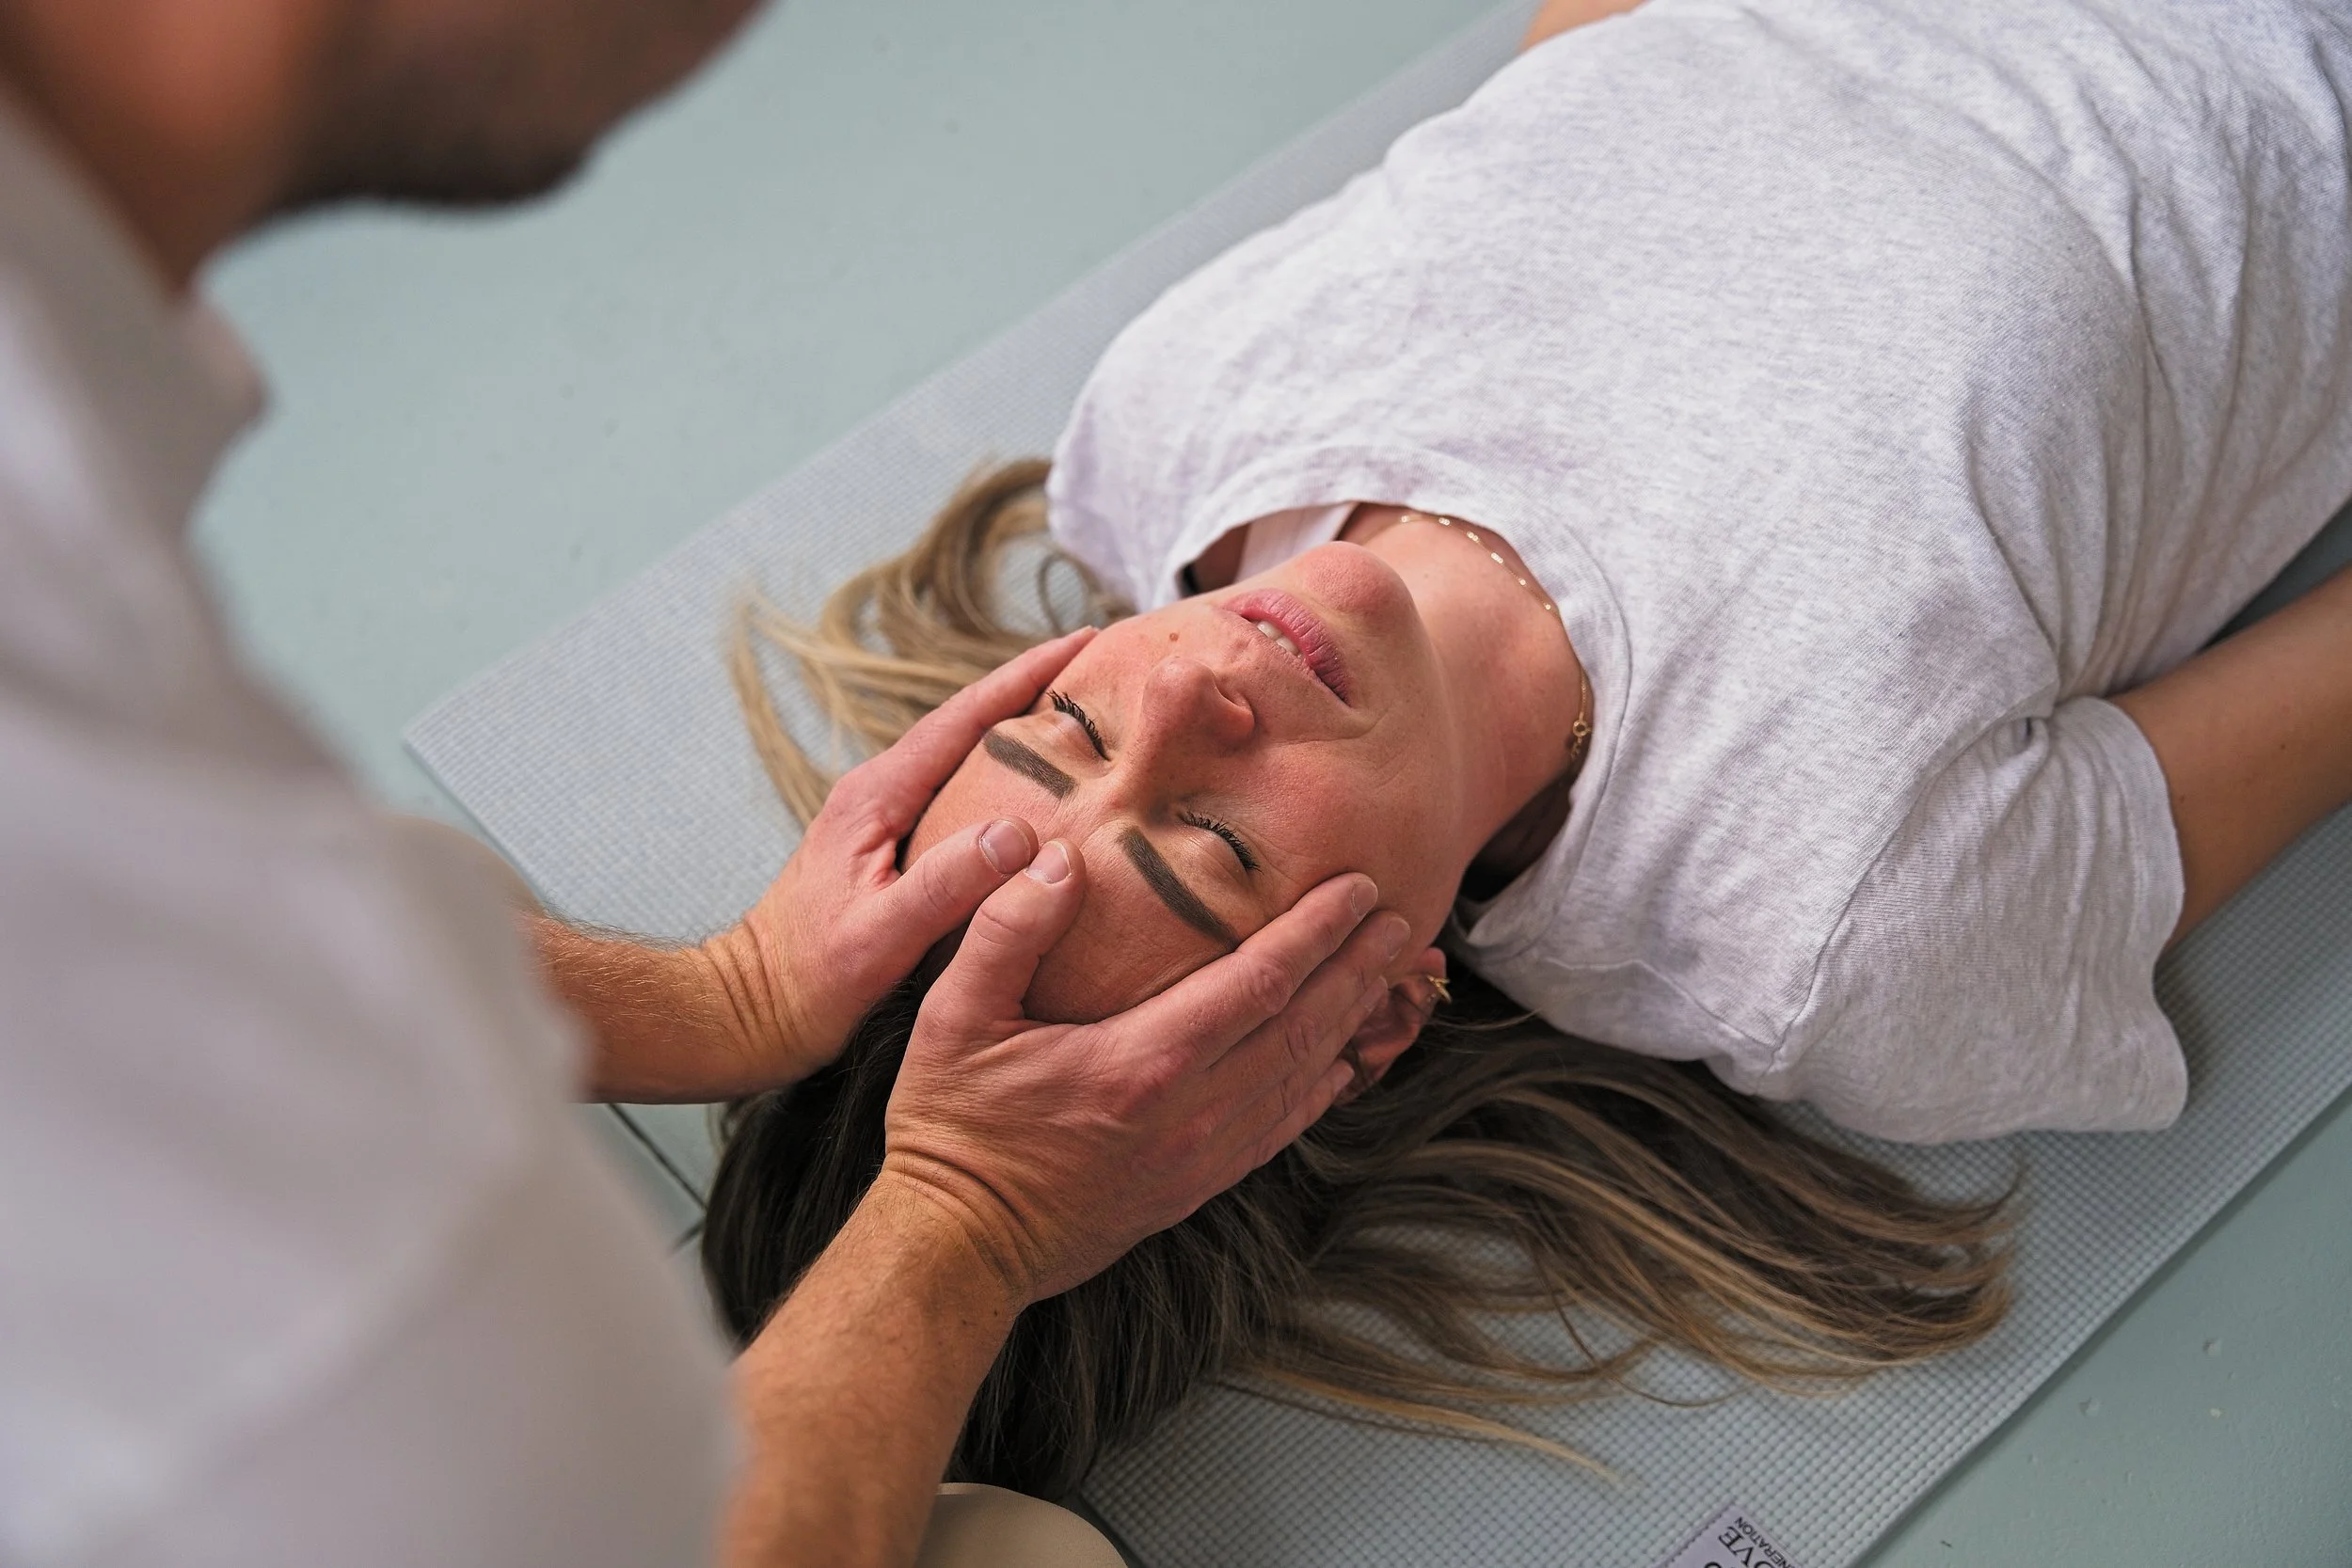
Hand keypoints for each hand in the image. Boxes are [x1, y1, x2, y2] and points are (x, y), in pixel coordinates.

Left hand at [700, 629, 1093, 1086]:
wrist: (749, 1012)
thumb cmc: (808, 982)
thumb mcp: (881, 937)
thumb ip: (947, 883)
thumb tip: (1019, 832)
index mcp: (878, 795)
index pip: (965, 716)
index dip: (1028, 675)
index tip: (1086, 642)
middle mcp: (881, 792)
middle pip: (971, 724)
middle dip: (1038, 692)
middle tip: (1107, 674)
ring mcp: (886, 818)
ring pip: (969, 760)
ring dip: (1026, 735)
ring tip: (1092, 726)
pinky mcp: (894, 849)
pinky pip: (964, 797)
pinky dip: (1010, 783)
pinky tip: (1047, 802)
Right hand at [877, 841, 1414, 1303]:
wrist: (957, 1247)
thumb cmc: (951, 1128)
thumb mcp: (953, 1017)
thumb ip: (1007, 932)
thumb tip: (1058, 858)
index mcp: (1143, 1064)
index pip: (1259, 983)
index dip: (1317, 932)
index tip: (1361, 889)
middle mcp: (1189, 1113)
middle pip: (1302, 1028)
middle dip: (1358, 969)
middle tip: (1405, 920)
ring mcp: (1197, 1158)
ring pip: (1300, 1079)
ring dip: (1351, 1022)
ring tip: (1388, 974)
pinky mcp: (1191, 1189)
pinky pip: (1277, 1131)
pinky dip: (1318, 1091)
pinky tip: (1339, 1064)